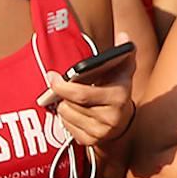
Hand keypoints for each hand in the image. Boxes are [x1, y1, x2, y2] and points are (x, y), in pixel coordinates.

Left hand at [38, 32, 136, 151]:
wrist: (125, 120)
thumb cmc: (118, 89)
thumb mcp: (123, 71)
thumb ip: (123, 53)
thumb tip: (124, 35)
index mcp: (119, 97)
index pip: (81, 94)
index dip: (62, 86)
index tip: (51, 76)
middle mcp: (111, 117)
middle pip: (70, 105)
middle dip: (61, 94)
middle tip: (58, 85)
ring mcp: (101, 132)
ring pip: (66, 116)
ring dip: (64, 106)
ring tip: (73, 99)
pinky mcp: (91, 141)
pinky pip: (67, 127)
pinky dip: (66, 118)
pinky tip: (75, 112)